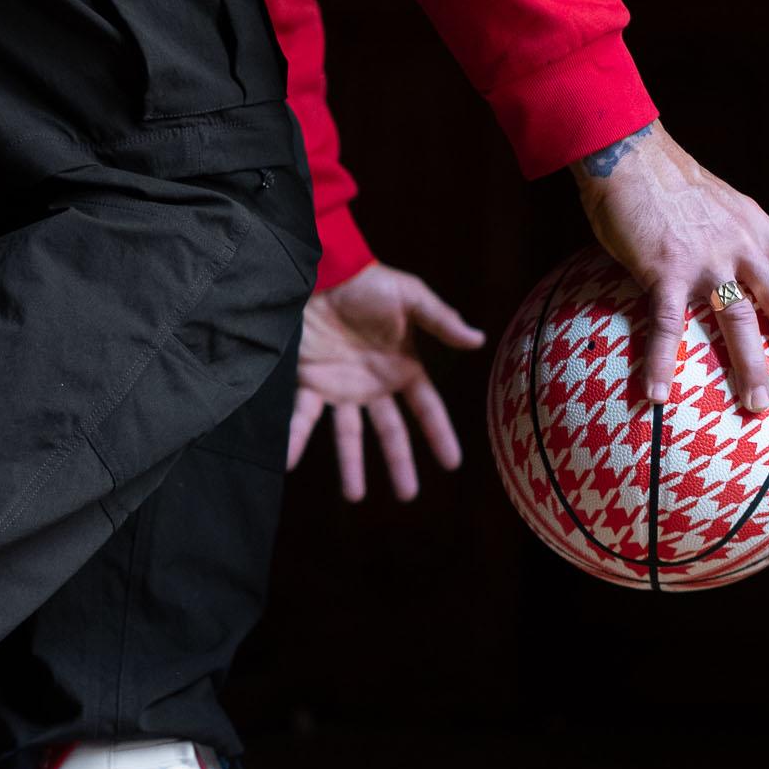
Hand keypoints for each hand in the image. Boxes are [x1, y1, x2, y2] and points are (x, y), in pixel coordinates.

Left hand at [288, 261, 485, 500]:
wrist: (324, 271)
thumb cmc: (370, 282)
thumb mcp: (411, 297)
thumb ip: (441, 321)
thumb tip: (479, 339)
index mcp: (403, 367)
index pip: (427, 409)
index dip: (439, 435)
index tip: (452, 463)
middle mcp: (374, 386)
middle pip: (390, 432)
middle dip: (399, 464)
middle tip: (407, 496)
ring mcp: (341, 387)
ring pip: (348, 436)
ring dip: (350, 466)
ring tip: (355, 497)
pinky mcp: (309, 383)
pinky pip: (302, 417)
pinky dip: (295, 439)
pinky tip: (289, 462)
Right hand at [573, 120, 768, 409]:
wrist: (627, 152)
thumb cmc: (661, 178)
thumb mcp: (714, 200)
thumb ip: (728, 230)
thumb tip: (724, 254)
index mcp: (754, 226)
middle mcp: (741, 245)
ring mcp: (706, 260)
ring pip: (741, 321)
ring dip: (752, 367)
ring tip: (757, 406)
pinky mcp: (665, 270)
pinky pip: (668, 326)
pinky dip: (662, 363)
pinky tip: (656, 395)